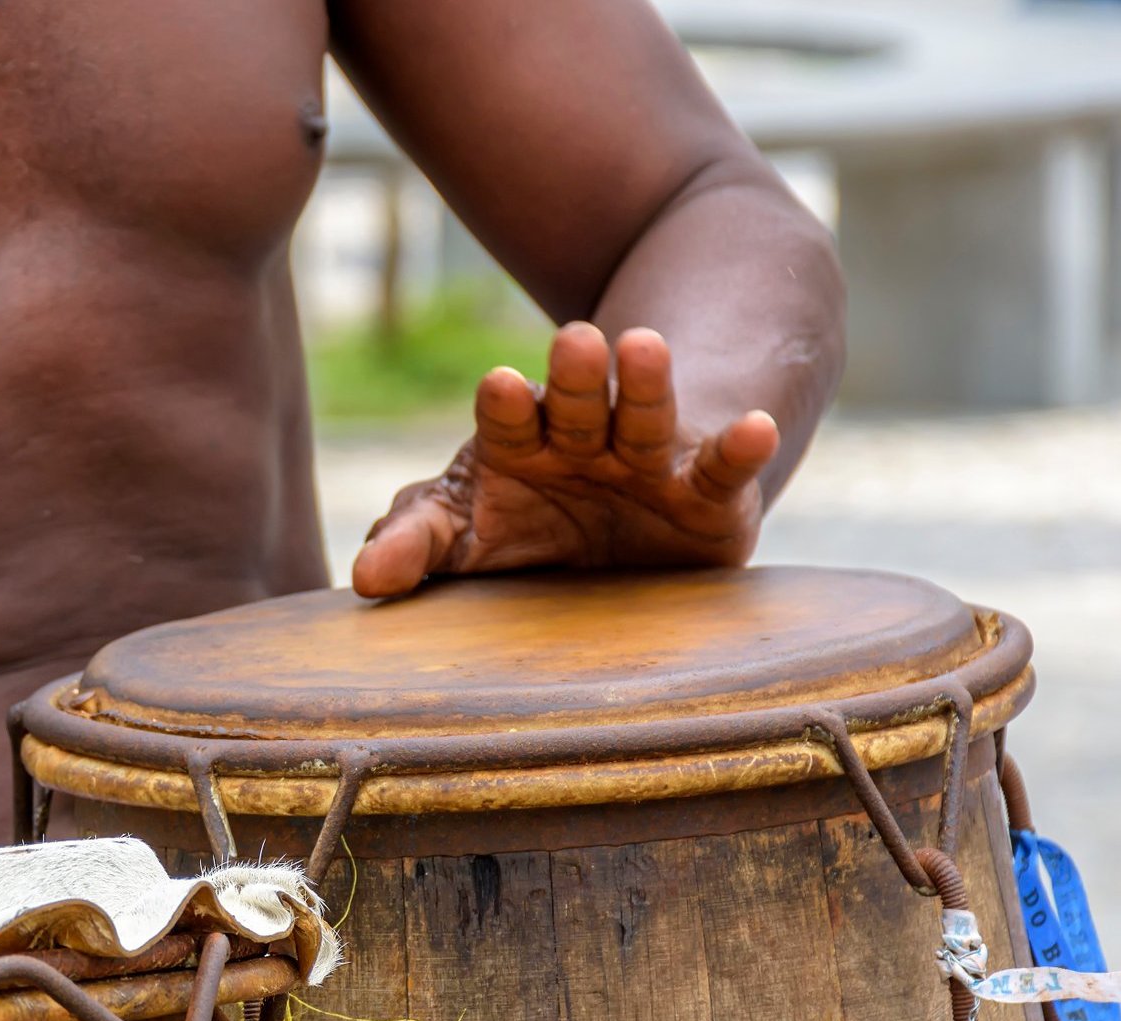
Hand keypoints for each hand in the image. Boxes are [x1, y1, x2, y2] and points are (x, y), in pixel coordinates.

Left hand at [350, 323, 780, 597]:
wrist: (623, 541)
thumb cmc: (526, 529)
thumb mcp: (465, 533)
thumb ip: (419, 544)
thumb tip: (365, 579)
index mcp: (518, 442)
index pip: (505, 420)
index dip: (504, 405)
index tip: (499, 385)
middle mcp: (583, 440)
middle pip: (575, 403)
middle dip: (574, 376)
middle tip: (573, 340)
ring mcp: (647, 462)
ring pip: (644, 417)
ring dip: (645, 385)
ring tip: (645, 344)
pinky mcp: (706, 497)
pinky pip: (721, 470)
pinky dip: (739, 449)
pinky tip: (755, 428)